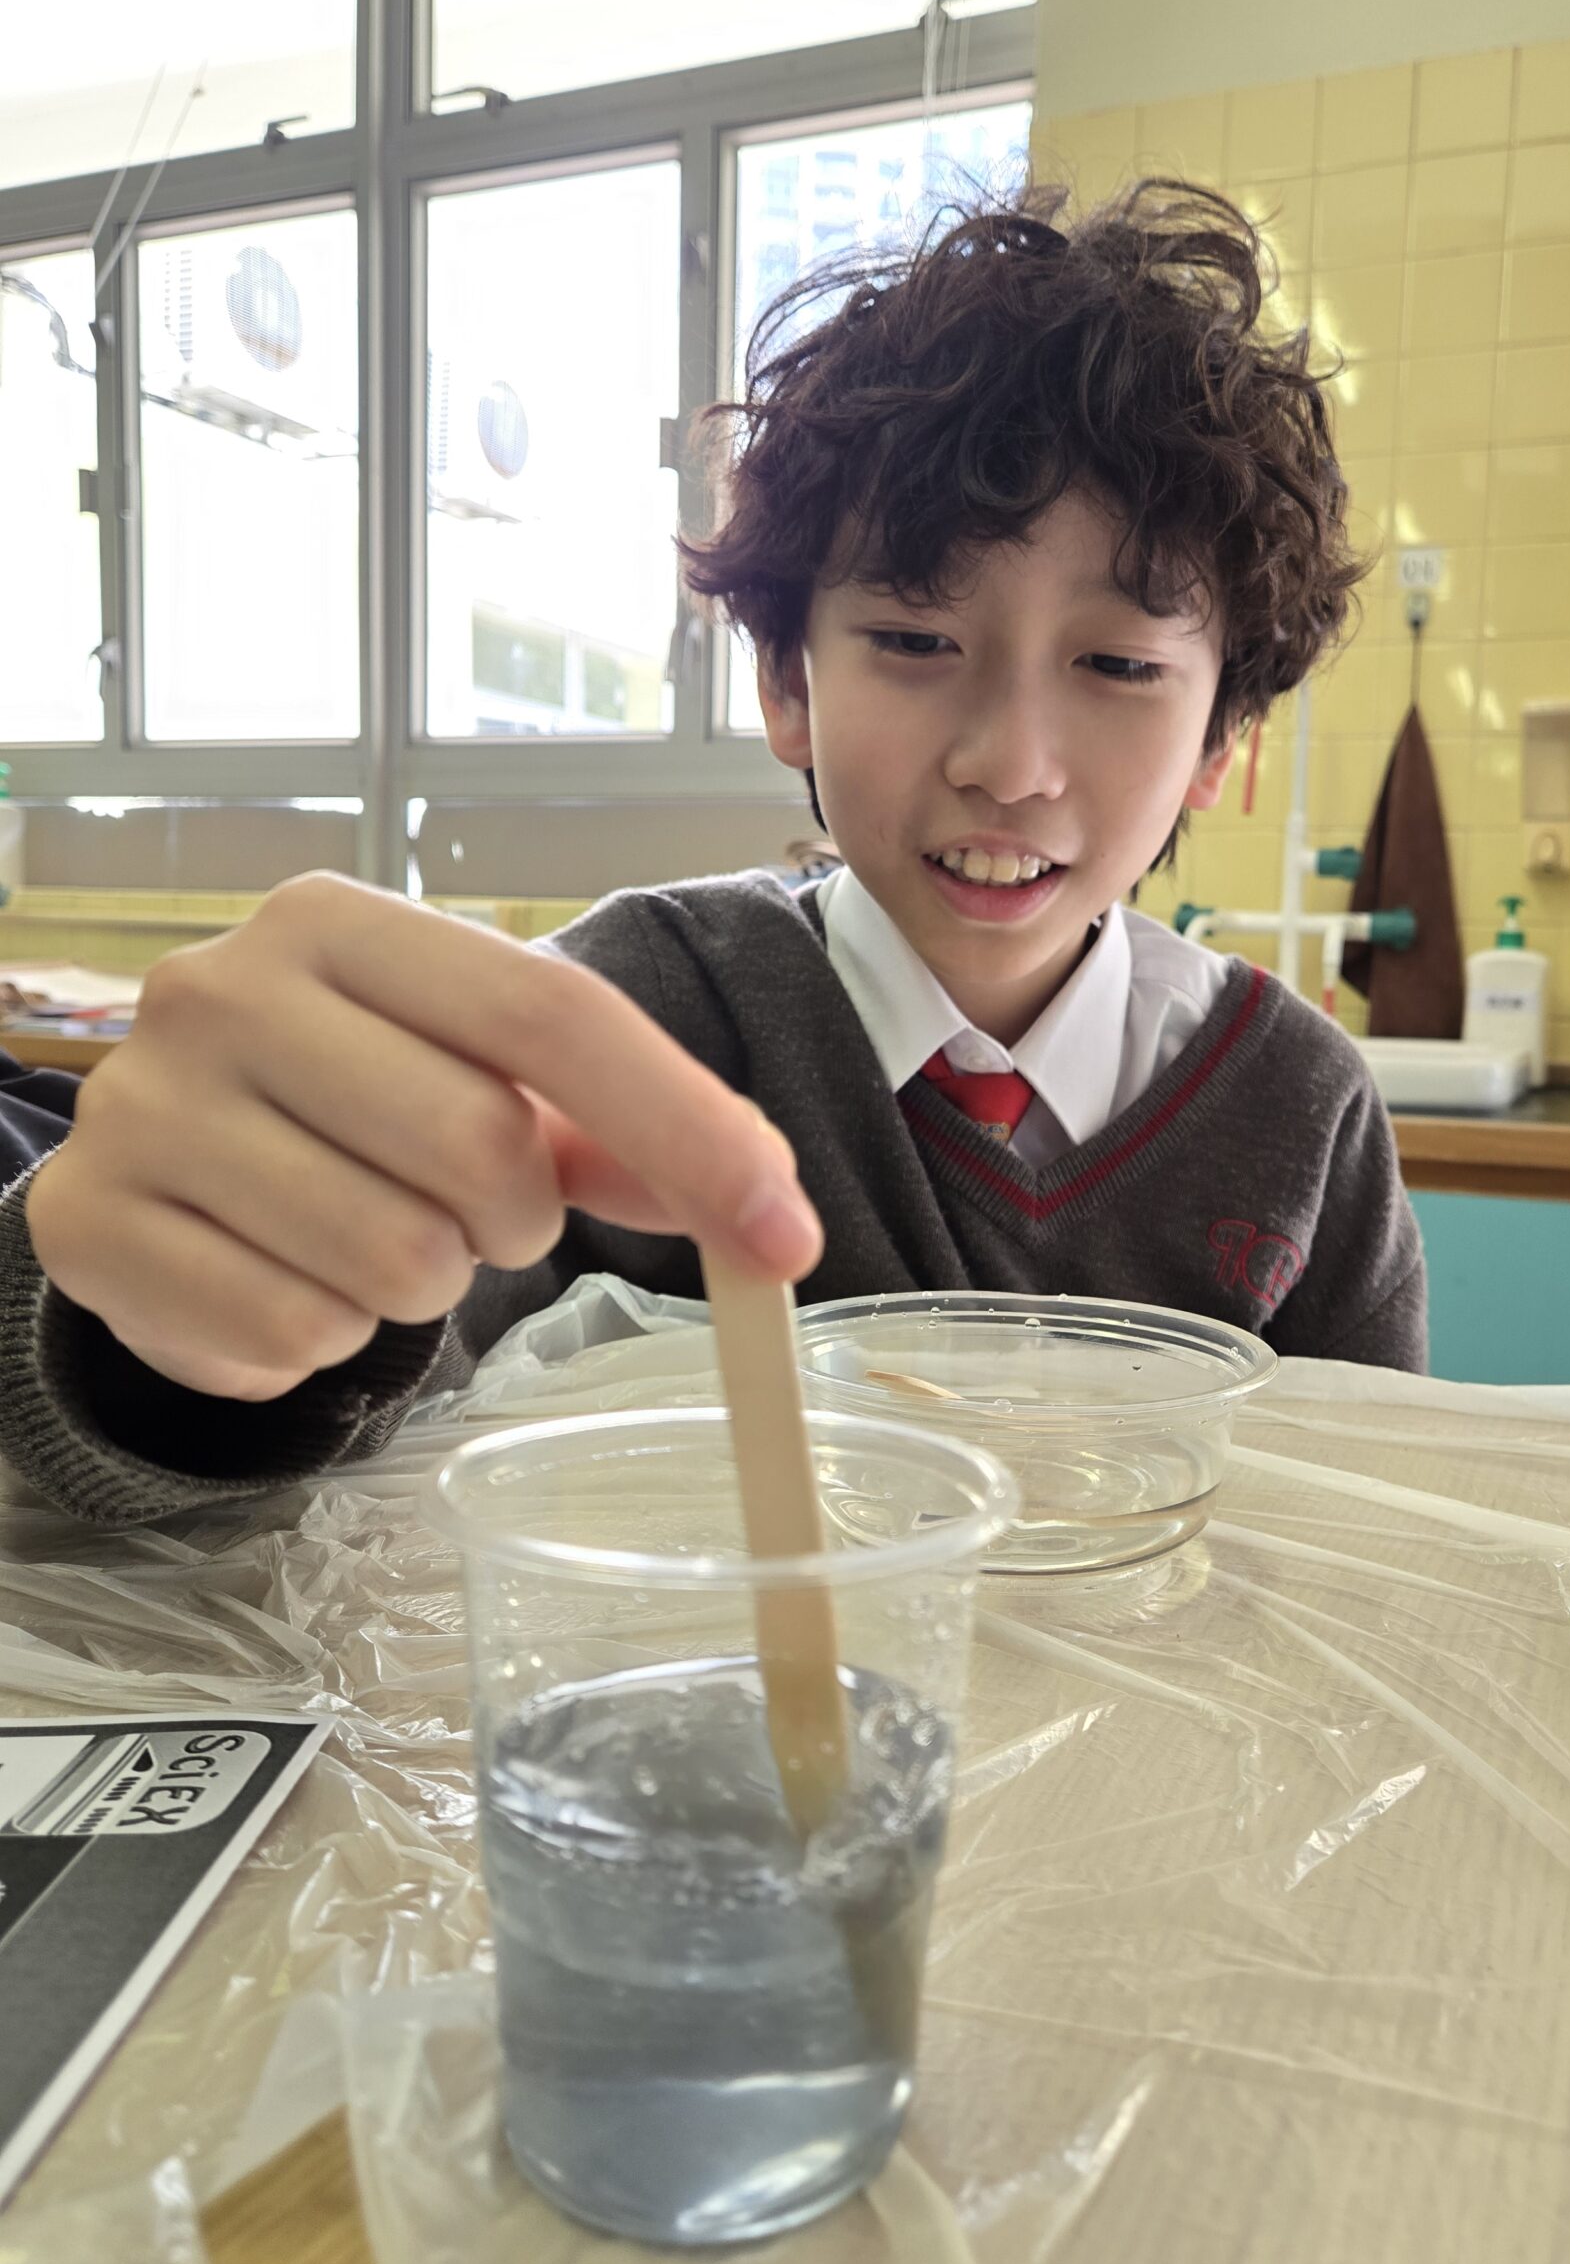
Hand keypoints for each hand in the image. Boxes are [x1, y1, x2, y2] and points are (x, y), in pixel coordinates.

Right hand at [25, 873, 821, 1399]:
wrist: (156, 1169)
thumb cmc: (348, 1107)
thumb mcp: (479, 1080)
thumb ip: (623, 1125)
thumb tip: (765, 1202)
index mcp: (335, 921)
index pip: (554, 1015)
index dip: (688, 1129)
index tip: (786, 1236)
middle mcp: (221, 988)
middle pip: (481, 1145)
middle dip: (515, 1219)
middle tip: (474, 1218)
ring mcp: (141, 1106)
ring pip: (394, 1259)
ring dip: (423, 1286)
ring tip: (370, 1242)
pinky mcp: (89, 1227)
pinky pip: (294, 1335)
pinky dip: (327, 1341)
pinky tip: (289, 1285)